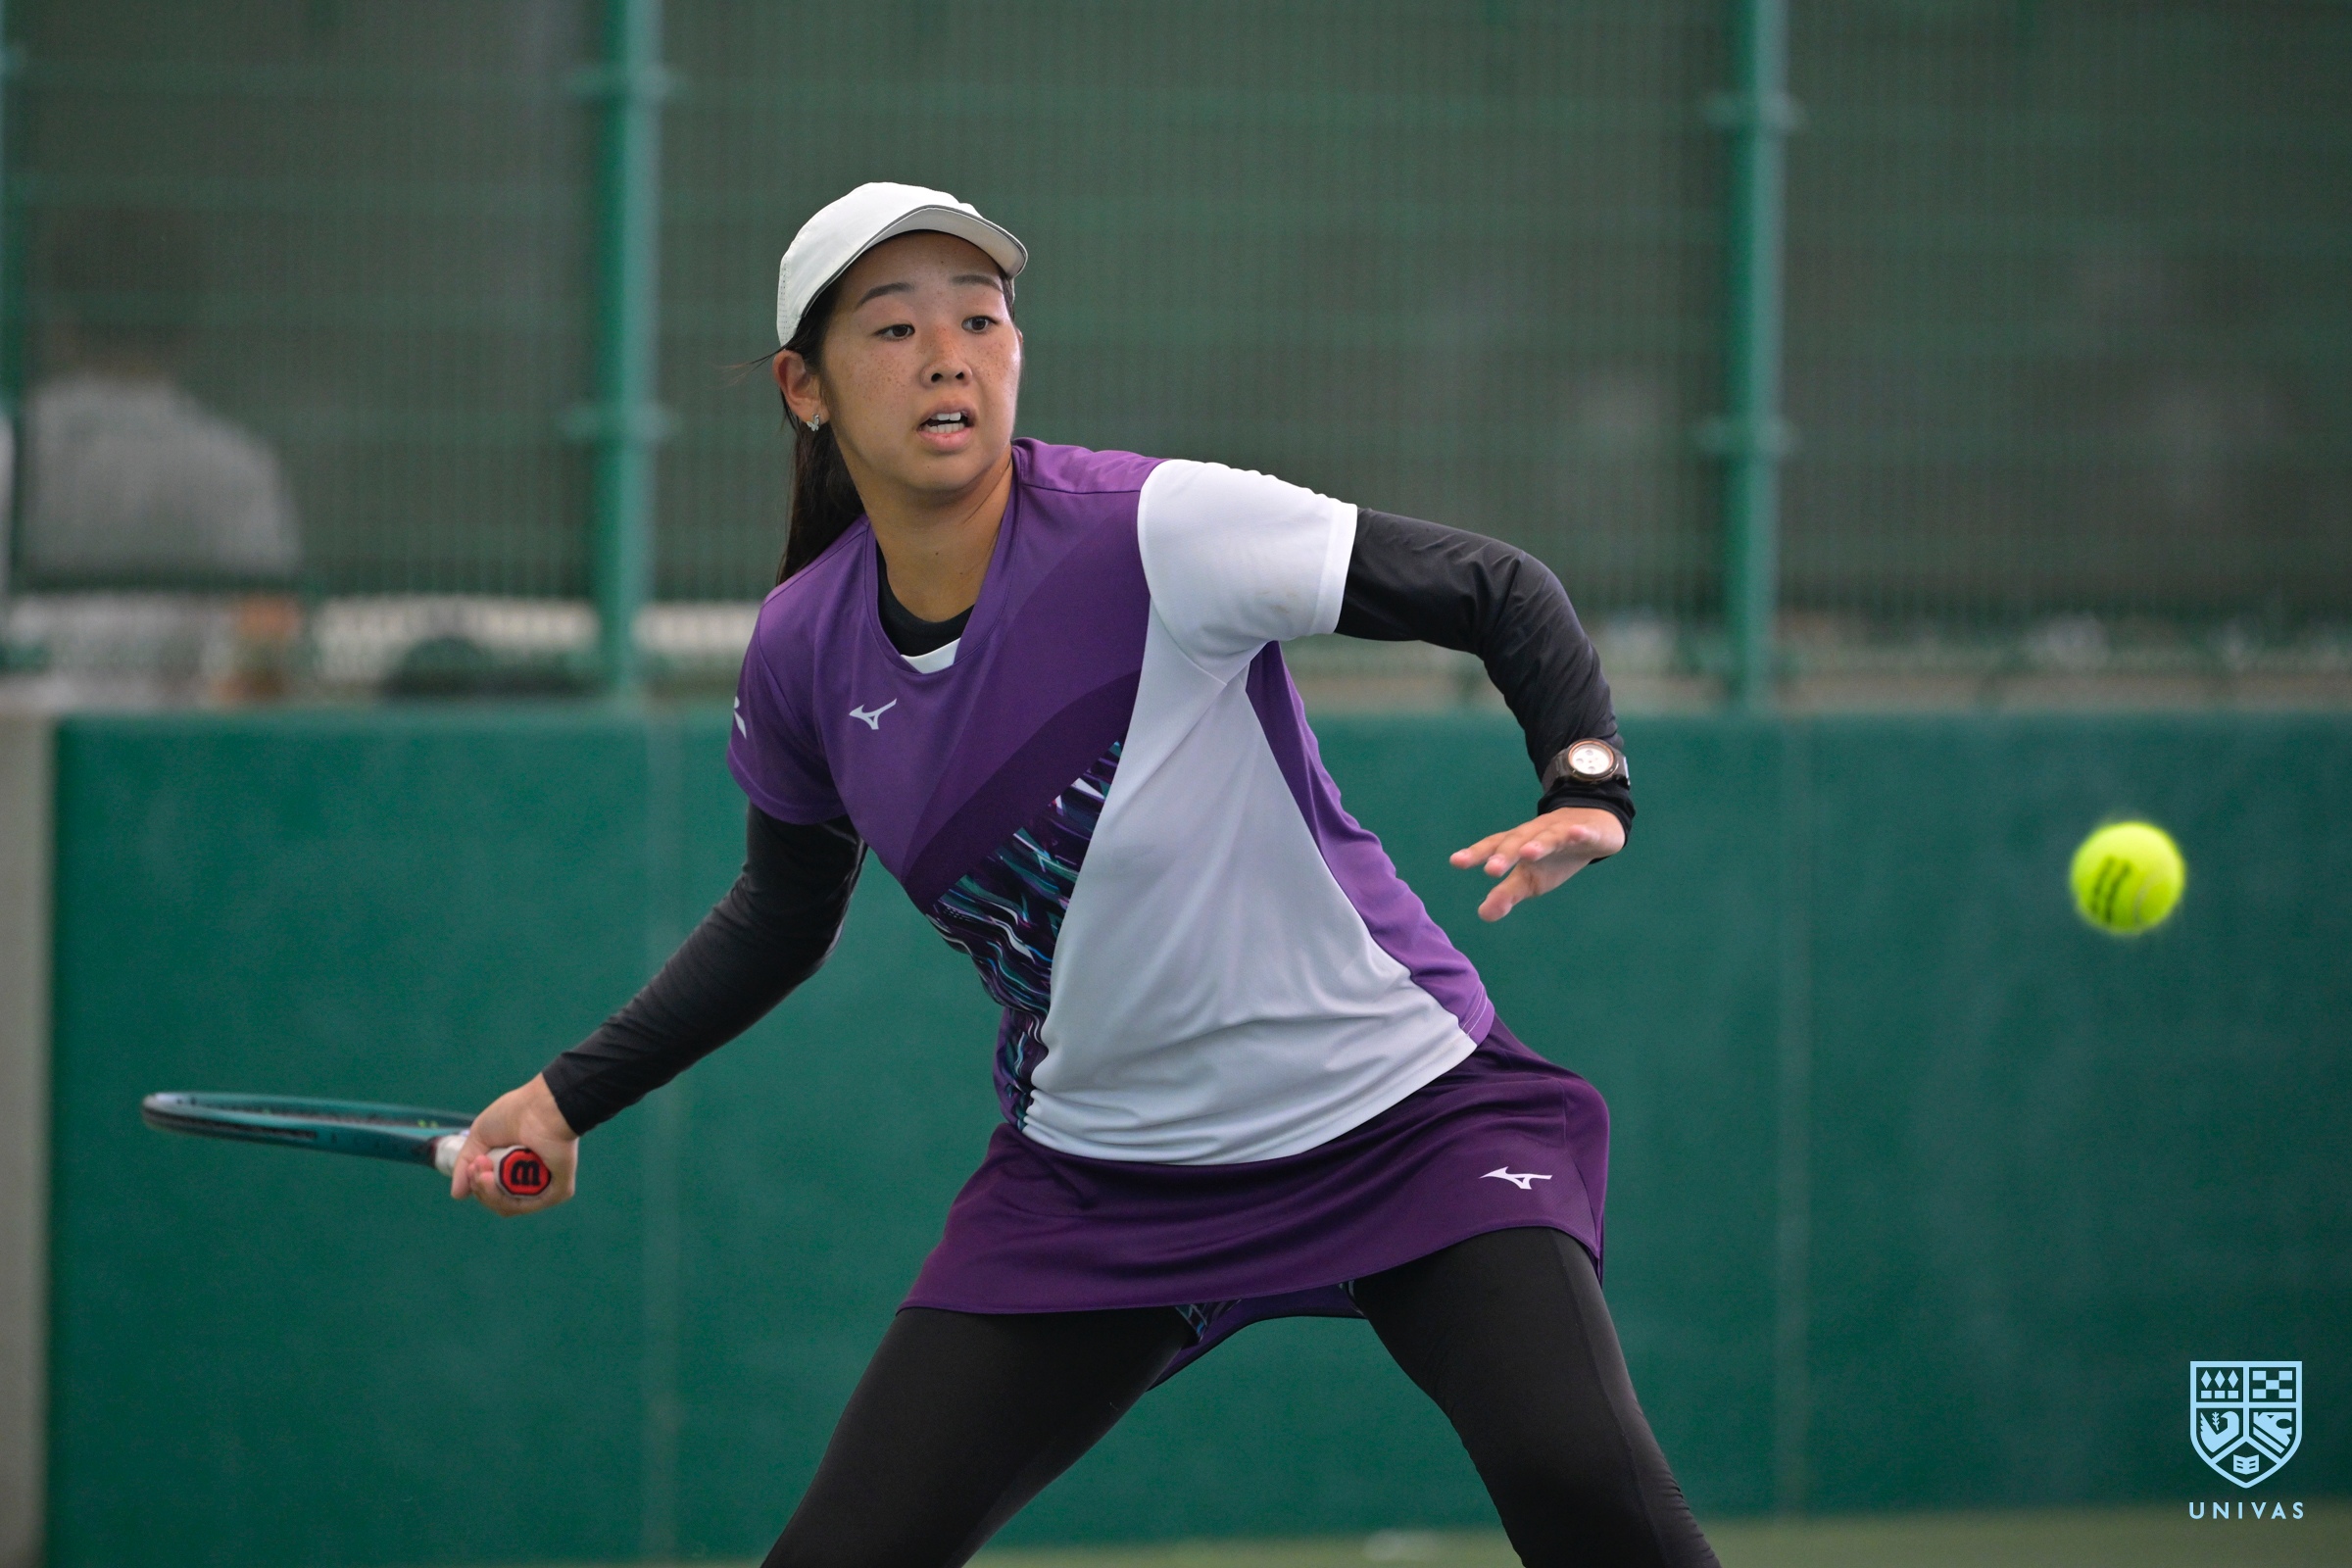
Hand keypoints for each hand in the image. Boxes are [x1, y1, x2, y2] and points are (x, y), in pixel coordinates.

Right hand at [447, 1073, 578, 1215]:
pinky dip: (508, 1198)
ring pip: (510, 1206)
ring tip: (484, 1174)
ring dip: (489, 1193)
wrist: (539, 1107)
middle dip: (481, 1188)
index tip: (475, 1164)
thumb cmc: (513, 1114)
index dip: (478, 1184)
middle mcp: (529, 1179)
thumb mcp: (478, 1137)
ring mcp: (545, 1186)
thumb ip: (464, 1165)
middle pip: (498, 1202)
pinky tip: (495, 1181)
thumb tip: (457, 1194)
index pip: (492, 1191)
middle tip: (479, 1166)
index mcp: (513, 1168)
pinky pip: (531, 1204)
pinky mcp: (559, 1189)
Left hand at [1450, 806, 1625, 922]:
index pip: (1494, 847)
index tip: (1456, 861)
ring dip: (1538, 844)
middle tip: (1491, 870)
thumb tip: (1483, 914)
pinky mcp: (1586, 832)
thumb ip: (1506, 894)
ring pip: (1548, 837)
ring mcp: (1561, 831)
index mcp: (1518, 844)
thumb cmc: (1554, 858)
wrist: (1593, 828)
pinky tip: (1576, 833)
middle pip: (1517, 841)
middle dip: (1505, 854)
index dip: (1476, 853)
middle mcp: (1535, 833)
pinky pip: (1582, 832)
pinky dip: (1578, 833)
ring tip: (1528, 854)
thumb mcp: (1530, 880)